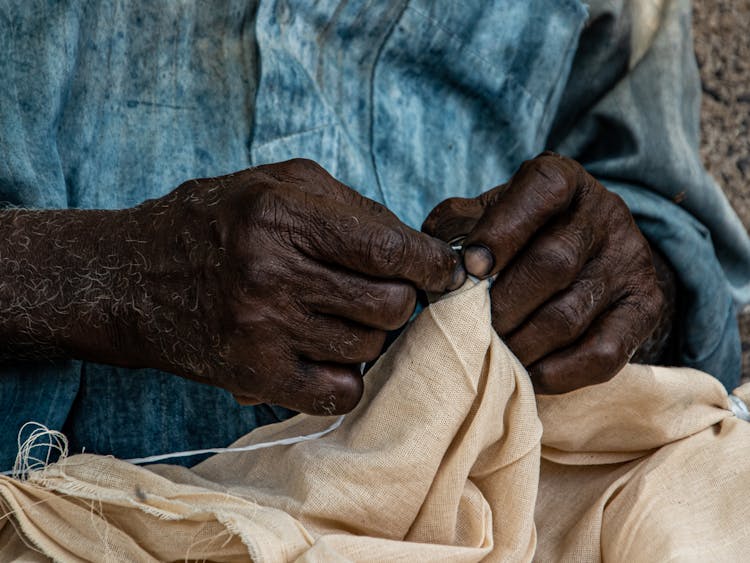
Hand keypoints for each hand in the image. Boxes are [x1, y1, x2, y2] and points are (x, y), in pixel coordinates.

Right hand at [0, 159, 463, 414]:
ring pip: (369, 348)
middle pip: (391, 306)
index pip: (394, 251)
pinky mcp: (253, 374)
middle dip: (398, 299)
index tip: (442, 271)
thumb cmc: (214, 222)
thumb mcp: (278, 185)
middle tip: (377, 291)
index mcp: (285, 215)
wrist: (132, 277)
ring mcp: (264, 329)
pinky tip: (326, 354)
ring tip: (334, 316)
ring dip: (366, 334)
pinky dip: (346, 377)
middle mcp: (274, 273)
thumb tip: (420, 247)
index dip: (434, 266)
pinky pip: (340, 393)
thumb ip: (353, 208)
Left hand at [422, 153, 665, 392]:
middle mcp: (605, 214)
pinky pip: (604, 352)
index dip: (502, 231)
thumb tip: (434, 254)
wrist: (591, 255)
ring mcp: (630, 261)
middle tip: (472, 327)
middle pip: (552, 263)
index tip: (470, 268)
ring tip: (492, 353)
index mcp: (563, 180)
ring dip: (522, 343)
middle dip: (502, 304)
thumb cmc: (524, 234)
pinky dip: (559, 372)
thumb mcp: (491, 214)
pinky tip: (528, 373)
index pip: (541, 190)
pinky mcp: (645, 307)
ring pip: (570, 314)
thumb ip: (458, 224)